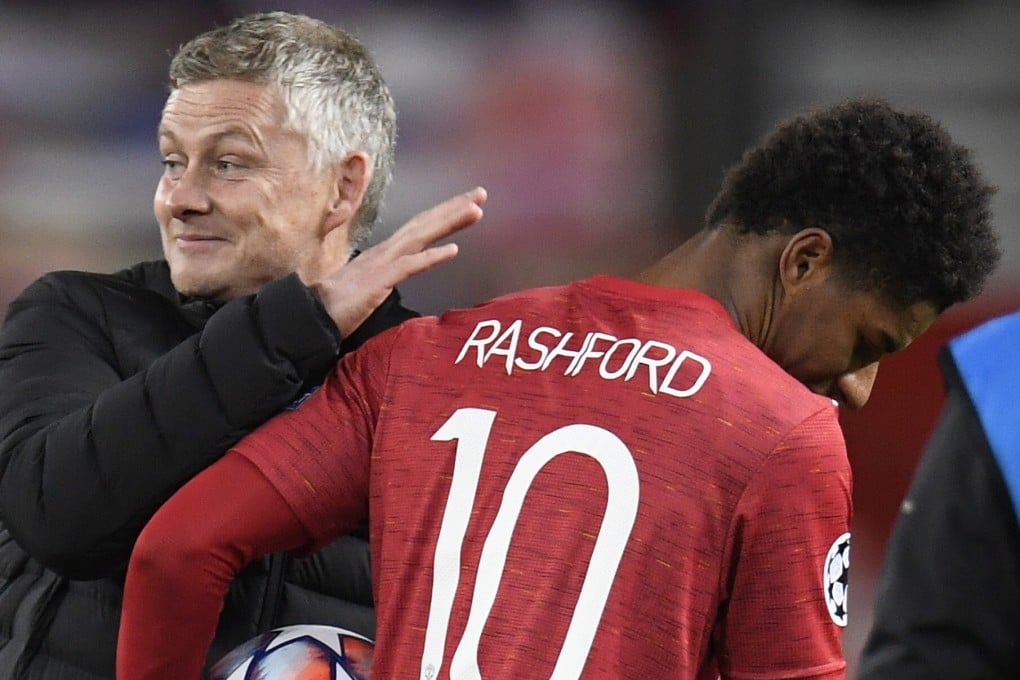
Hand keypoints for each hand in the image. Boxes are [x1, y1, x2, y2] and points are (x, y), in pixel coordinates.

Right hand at [309, 186, 486, 336]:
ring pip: (421, 238)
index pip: (419, 228)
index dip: (444, 215)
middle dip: (454, 208)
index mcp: (385, 253)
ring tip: (475, 211)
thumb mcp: (370, 285)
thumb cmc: (338, 304)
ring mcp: (382, 264)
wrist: (312, 316)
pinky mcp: (379, 282)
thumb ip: (385, 275)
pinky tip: (452, 250)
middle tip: (481, 194)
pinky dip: (431, 257)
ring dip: (449, 223)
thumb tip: (397, 272)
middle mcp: (386, 252)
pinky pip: (409, 267)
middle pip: (425, 224)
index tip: (468, 204)